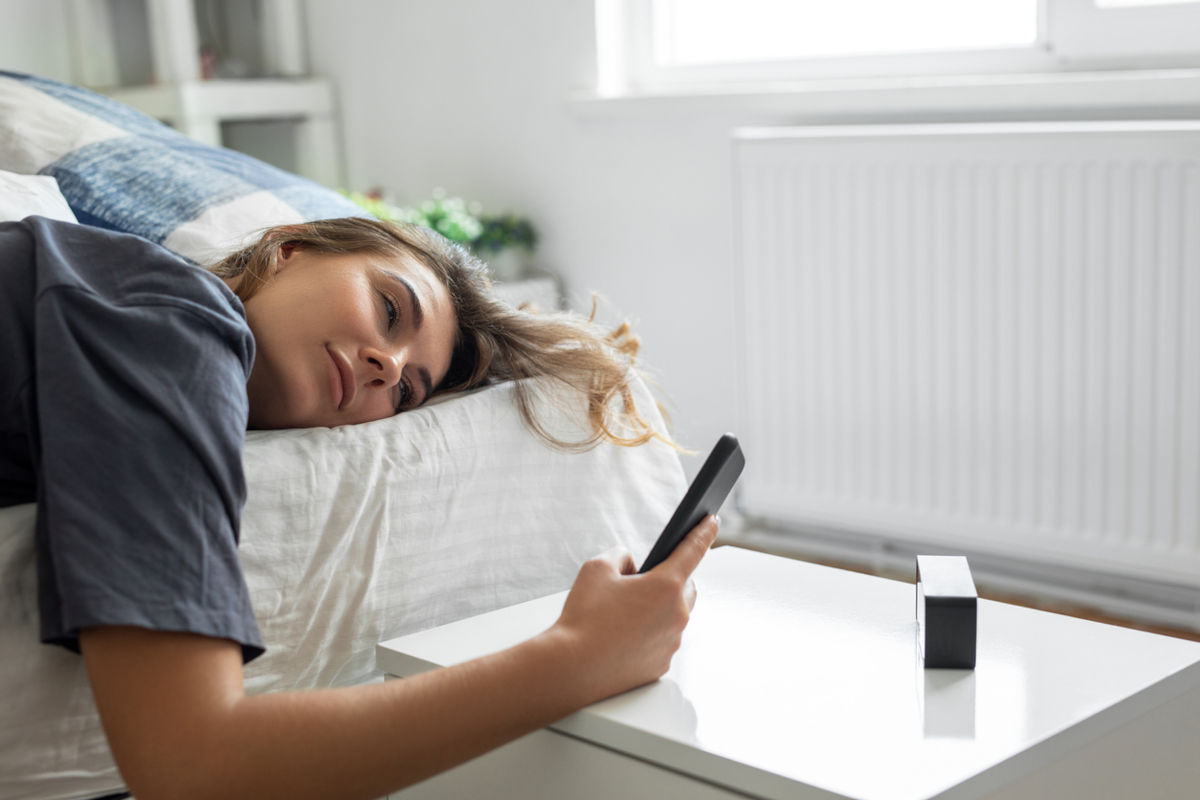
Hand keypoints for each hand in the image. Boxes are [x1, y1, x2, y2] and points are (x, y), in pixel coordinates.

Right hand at [548, 515, 718, 702]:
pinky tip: (622, 636)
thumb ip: (621, 556)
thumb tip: (632, 566)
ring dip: (657, 609)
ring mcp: (671, 643)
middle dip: (669, 580)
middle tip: (640, 582)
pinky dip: (648, 634)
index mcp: (665, 586)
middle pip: (685, 588)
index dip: (704, 531)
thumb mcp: (597, 569)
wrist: (572, 668)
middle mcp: (676, 615)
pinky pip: (661, 641)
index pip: (693, 550)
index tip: (712, 520)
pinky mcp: (660, 665)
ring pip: (673, 616)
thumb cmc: (584, 618)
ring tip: (624, 613)